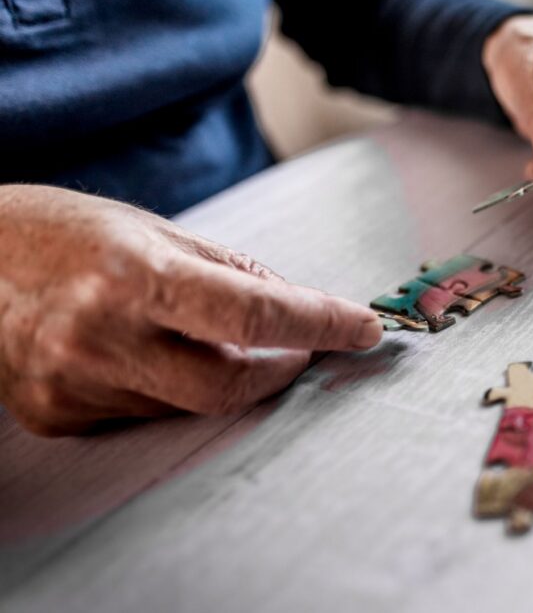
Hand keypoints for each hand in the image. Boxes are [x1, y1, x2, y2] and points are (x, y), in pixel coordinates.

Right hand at [0, 186, 381, 435]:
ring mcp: (73, 384)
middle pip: (230, 384)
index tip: (364, 328)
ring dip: (216, 370)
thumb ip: (232, 272)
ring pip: (188, 401)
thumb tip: (299, 306)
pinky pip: (143, 413)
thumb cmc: (62, 233)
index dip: (321, 324)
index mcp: (133, 275)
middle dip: (281, 368)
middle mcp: (99, 337)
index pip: (254, 313)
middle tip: (300, 347)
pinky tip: (135, 350)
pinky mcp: (56, 415)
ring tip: (186, 329)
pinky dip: (165, 384)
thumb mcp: (153, 230)